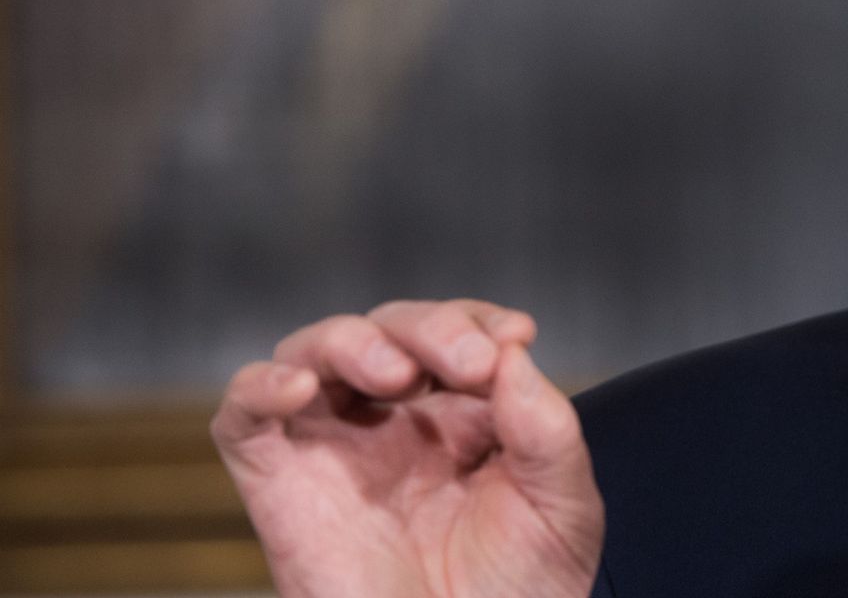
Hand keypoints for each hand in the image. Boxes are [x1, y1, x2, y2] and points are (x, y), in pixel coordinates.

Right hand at [212, 300, 604, 597]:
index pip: (458, 334)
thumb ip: (547, 429)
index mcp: (462, 419)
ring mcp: (334, 451)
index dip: (479, 320)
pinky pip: (242, 418)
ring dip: (354, 341)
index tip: (515, 334)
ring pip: (315, 353)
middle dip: (433, 329)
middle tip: (472, 364)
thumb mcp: (562, 507)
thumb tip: (513, 354)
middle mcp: (394, 424)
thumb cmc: (517, 596)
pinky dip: (258, 387)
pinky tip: (295, 387)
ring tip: (397, 375)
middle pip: (391, 330)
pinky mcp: (281, 487)